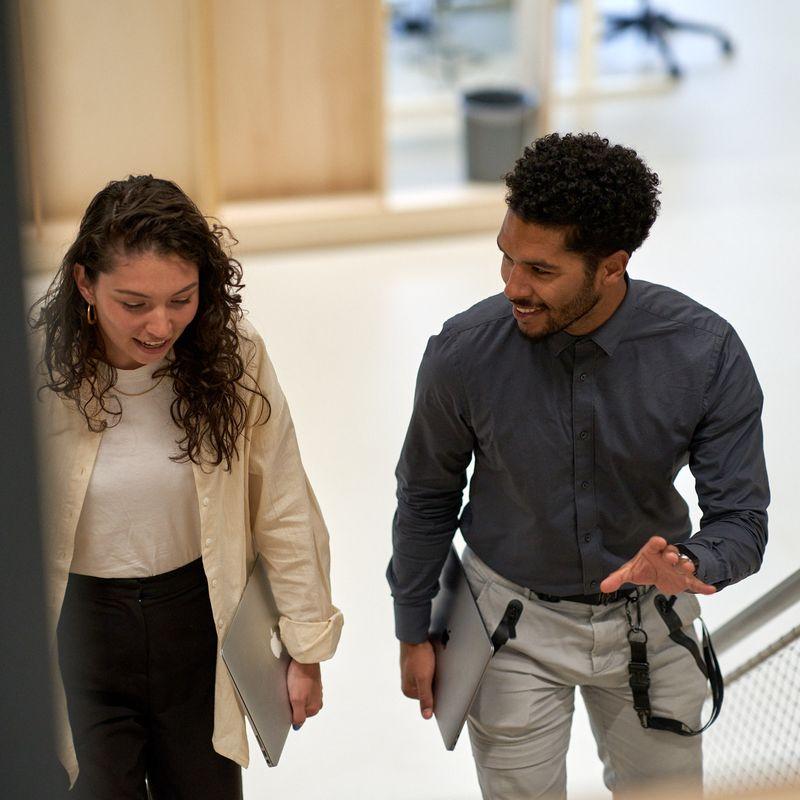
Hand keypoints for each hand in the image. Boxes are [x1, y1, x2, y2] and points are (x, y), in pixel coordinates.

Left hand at [286, 660, 321, 728]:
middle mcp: (318, 700)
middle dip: (293, 703)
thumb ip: (298, 716)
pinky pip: (302, 689)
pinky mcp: (312, 681)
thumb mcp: (297, 700)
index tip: (287, 704)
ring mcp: (316, 690)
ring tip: (291, 686)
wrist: (305, 658)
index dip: (291, 711)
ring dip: (295, 694)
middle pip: (301, 708)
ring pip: (302, 698)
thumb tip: (297, 726)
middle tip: (289, 695)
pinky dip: (297, 687)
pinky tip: (293, 682)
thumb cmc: (301, 677)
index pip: (299, 718)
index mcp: (315, 707)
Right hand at [400, 640, 434, 719]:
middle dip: (435, 683)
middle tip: (438, 673)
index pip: (429, 699)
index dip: (437, 693)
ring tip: (435, 666)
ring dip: (433, 675)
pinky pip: (426, 671)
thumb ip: (425, 697)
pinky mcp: (415, 665)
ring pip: (428, 680)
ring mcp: (411, 674)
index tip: (442, 686)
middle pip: (428, 690)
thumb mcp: (424, 679)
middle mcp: (408, 684)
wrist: (414, 636)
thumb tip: (426, 716)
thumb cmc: (418, 656)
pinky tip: (433, 663)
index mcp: (408, 691)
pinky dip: (431, 669)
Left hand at [600, 536, 715, 595]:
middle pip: (671, 552)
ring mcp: (678, 568)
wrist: (660, 573)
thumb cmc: (645, 567)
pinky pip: (696, 582)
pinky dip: (703, 586)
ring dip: (687, 565)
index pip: (654, 545)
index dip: (656, 543)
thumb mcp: (631, 571)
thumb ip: (617, 578)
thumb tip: (603, 587)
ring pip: (684, 564)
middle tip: (670, 556)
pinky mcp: (686, 579)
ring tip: (689, 567)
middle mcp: (667, 557)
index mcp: (653, 551)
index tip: (658, 541)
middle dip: (671, 554)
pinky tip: (711, 589)